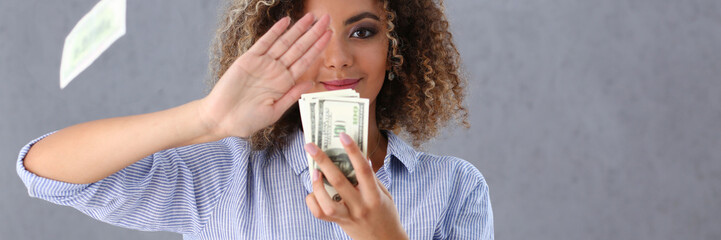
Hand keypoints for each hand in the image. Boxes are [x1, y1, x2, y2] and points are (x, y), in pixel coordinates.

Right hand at [199, 13, 331, 138]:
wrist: (221, 119)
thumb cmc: (247, 120)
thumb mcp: (274, 111)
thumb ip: (292, 95)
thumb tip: (311, 82)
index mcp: (284, 83)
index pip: (306, 61)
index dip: (318, 48)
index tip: (329, 36)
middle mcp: (276, 71)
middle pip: (299, 48)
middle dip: (313, 33)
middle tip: (327, 19)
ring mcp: (263, 64)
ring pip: (285, 42)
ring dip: (298, 29)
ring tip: (311, 17)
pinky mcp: (248, 59)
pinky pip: (264, 42)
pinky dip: (275, 31)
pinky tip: (286, 21)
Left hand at [304, 133, 408, 239]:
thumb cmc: (386, 214)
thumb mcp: (385, 194)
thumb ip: (371, 178)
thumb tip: (360, 156)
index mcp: (375, 196)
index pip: (363, 170)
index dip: (353, 151)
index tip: (343, 135)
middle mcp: (361, 207)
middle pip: (339, 182)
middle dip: (324, 162)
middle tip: (311, 146)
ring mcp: (349, 217)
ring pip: (327, 204)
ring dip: (317, 186)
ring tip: (314, 172)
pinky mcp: (340, 224)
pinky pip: (321, 214)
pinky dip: (313, 201)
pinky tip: (314, 191)